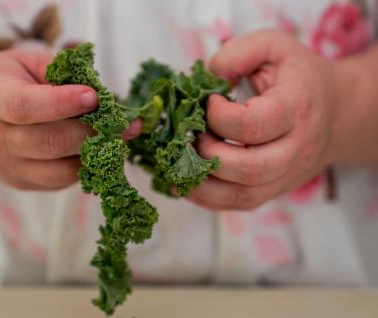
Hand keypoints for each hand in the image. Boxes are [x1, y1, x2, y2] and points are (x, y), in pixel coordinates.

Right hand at [0, 48, 140, 189]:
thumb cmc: (4, 82)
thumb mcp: (26, 62)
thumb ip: (62, 73)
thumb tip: (107, 96)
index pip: (24, 107)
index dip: (61, 103)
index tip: (94, 96)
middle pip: (49, 143)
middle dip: (92, 132)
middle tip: (122, 122)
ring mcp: (7, 166)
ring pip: (61, 171)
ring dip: (95, 155)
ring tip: (116, 137)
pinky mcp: (21, 183)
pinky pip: (62, 181)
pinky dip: (84, 166)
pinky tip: (96, 148)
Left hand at [190, 30, 338, 209]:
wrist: (336, 110)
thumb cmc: (297, 75)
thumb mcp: (272, 46)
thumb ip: (236, 54)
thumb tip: (205, 80)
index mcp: (296, 107)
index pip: (252, 125)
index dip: (218, 117)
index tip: (208, 102)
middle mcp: (296, 147)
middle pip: (249, 169)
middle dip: (207, 155)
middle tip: (191, 135)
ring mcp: (287, 173)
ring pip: (243, 194)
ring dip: (202, 183)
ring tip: (179, 162)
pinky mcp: (275, 189)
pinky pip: (240, 204)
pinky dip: (208, 198)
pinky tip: (187, 181)